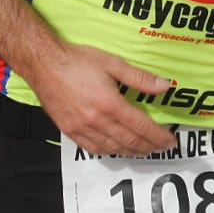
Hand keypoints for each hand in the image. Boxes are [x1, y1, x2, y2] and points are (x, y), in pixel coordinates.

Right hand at [33, 44, 176, 156]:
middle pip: (129, 141)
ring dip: (131, 152)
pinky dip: (108, 152)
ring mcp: (81, 128)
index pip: (141, 126)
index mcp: (110, 104)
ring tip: (144, 151)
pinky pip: (92, 148)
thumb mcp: (112, 63)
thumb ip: (140, 77)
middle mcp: (96, 121)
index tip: (170, 141)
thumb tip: (163, 86)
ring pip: (112, 148)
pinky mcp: (69, 130)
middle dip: (149, 147)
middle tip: (162, 148)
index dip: (158, 136)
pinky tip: (115, 150)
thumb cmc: (76, 60)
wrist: (43, 64)